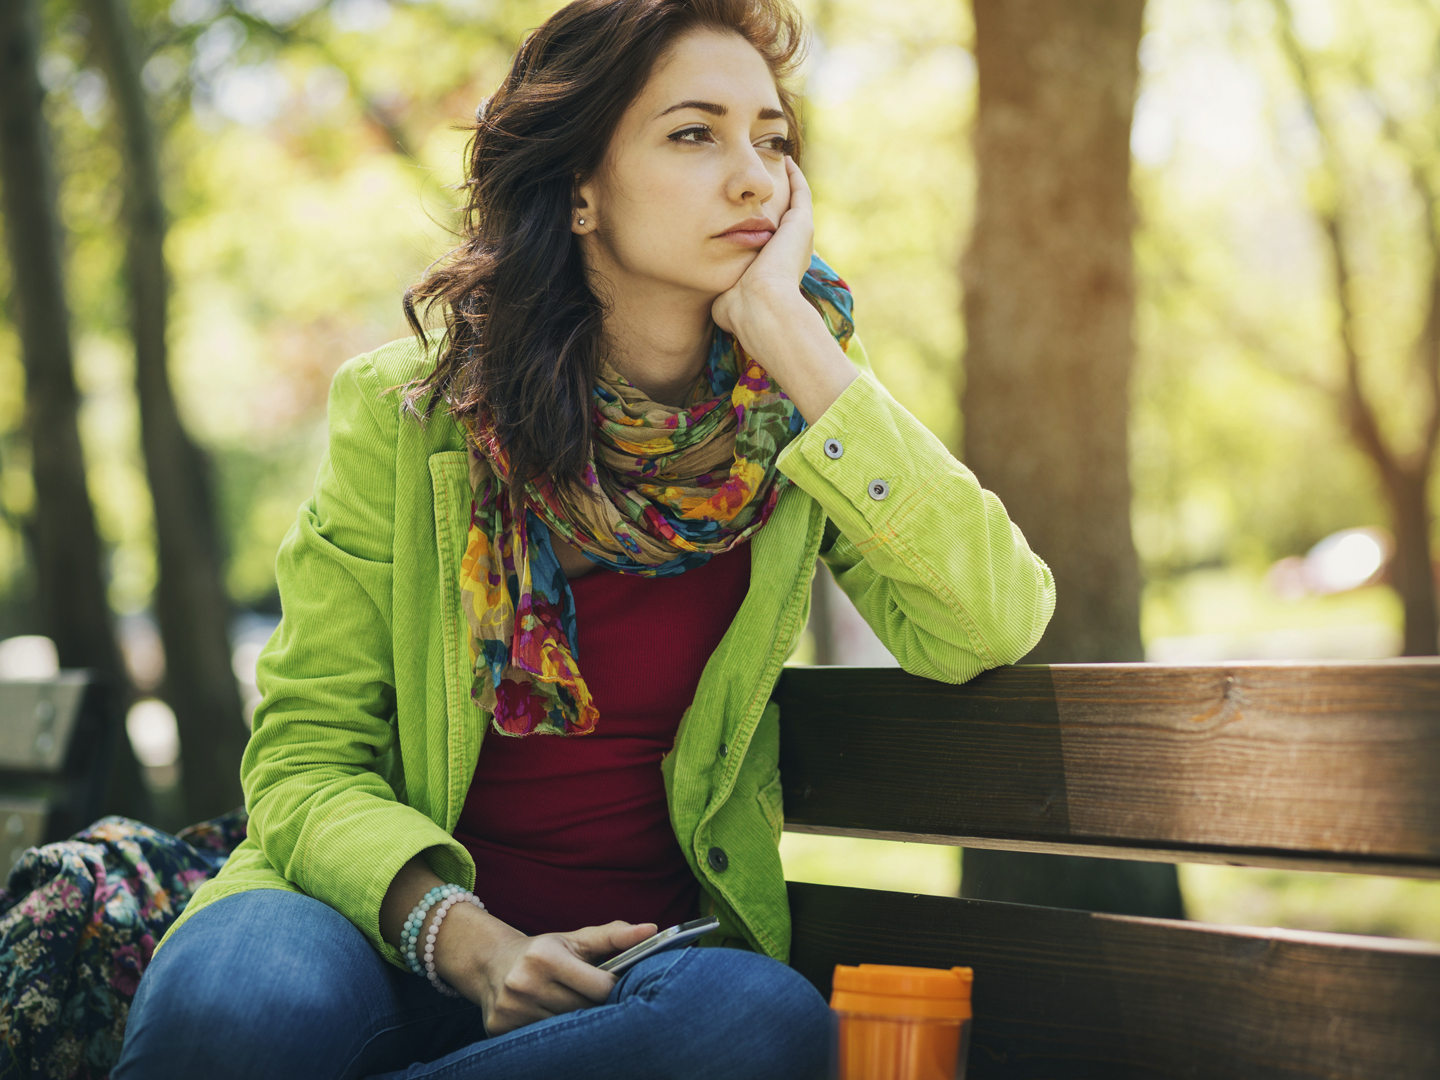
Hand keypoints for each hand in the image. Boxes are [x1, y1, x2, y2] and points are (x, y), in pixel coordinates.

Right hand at [444, 916, 656, 1035]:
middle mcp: (524, 982)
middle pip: (584, 1011)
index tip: (617, 987)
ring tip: (579, 1012)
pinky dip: (555, 1037)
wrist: (492, 963)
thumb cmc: (545, 951)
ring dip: (578, 1025)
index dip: (614, 989)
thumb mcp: (577, 940)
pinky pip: (543, 1042)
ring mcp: (511, 1009)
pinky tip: (555, 1023)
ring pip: (565, 1030)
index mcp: (545, 956)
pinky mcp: (499, 1029)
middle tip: (601, 1003)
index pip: (600, 987)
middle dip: (597, 1008)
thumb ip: (615, 936)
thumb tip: (652, 930)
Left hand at [710, 156, 857, 422]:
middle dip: (777, 202)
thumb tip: (718, 296)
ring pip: (797, 203)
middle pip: (786, 220)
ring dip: (789, 184)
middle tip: (767, 183)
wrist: (760, 306)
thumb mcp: (729, 298)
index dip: (763, 226)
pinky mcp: (801, 224)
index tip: (751, 213)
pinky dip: (795, 177)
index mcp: (777, 269)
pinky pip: (800, 192)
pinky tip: (785, 160)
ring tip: (778, 162)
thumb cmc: (740, 310)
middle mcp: (793, 252)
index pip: (772, 241)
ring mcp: (800, 237)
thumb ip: (725, 291)